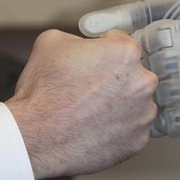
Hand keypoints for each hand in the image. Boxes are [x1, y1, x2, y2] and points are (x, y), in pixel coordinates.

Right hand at [5, 29, 156, 178]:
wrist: (36, 138)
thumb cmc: (43, 92)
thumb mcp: (51, 42)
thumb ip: (79, 38)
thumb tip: (85, 45)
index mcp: (126, 53)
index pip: (122, 44)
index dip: (103, 51)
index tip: (93, 62)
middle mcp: (142, 83)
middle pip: (133, 76)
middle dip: (114, 80)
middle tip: (88, 90)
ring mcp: (143, 115)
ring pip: (135, 105)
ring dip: (119, 106)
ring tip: (89, 112)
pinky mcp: (139, 141)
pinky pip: (132, 131)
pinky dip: (117, 130)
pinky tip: (95, 129)